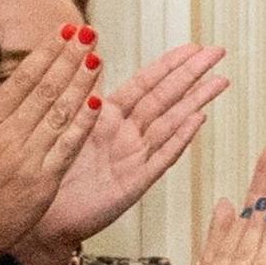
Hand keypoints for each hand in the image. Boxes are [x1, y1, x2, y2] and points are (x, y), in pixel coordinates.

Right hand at [0, 28, 103, 264]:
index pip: (23, 78)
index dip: (47, 52)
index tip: (65, 32)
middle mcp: (7, 138)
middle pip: (46, 90)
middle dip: (70, 59)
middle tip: (90, 34)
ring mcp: (27, 160)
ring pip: (60, 114)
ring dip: (82, 85)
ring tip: (97, 59)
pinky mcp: (43, 183)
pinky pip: (68, 148)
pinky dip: (83, 125)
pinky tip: (98, 103)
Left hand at [37, 43, 229, 251]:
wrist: (45, 217)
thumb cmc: (52, 172)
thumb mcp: (64, 125)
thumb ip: (83, 94)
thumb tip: (91, 56)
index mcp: (107, 117)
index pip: (145, 83)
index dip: (169, 64)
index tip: (193, 47)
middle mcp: (126, 134)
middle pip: (165, 98)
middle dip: (192, 74)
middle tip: (218, 53)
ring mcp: (134, 158)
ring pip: (170, 123)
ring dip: (195, 101)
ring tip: (220, 81)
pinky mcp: (134, 183)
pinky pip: (161, 158)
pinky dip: (179, 138)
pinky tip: (198, 121)